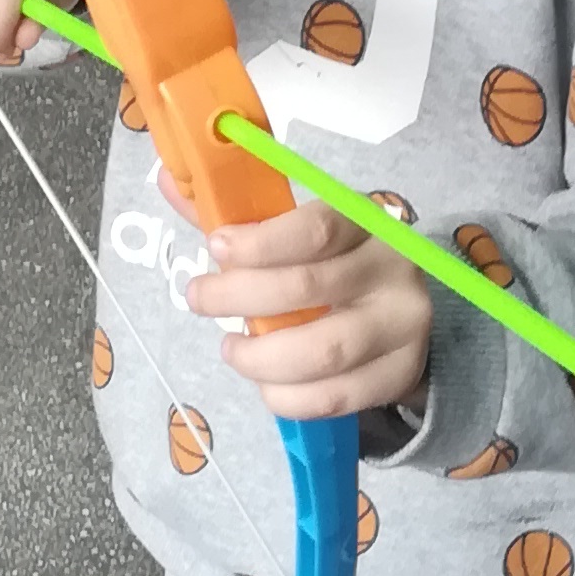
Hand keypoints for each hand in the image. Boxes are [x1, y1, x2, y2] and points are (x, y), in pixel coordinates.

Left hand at [182, 186, 433, 422]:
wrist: (404, 311)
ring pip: (324, 352)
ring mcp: (402, 325)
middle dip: (239, 297)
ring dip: (261, 358)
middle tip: (199, 300)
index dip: (260, 242)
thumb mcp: (300, 230)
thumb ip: (238, 214)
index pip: (316, 229)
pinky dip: (287, 397)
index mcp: (365, 221)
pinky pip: (334, 396)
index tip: (215, 248)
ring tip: (232, 350)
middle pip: (309, 288)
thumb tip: (170, 179)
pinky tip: (265, 383)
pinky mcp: (399, 374)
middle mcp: (391, 269)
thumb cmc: (338, 262)